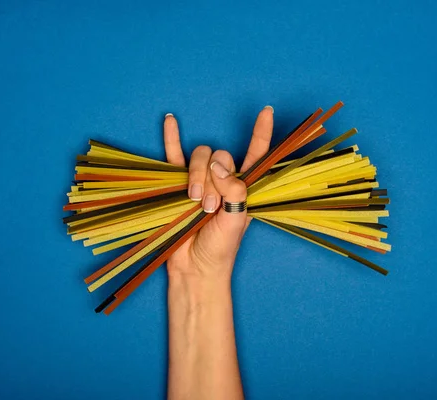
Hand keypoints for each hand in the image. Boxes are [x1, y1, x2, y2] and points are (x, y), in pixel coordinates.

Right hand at [162, 107, 273, 282]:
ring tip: (193, 202)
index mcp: (243, 187)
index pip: (256, 154)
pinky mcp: (177, 184)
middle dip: (212, 179)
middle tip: (209, 207)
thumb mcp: (236, 220)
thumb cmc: (220, 248)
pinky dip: (172, 138)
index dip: (261, 134)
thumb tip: (218, 166)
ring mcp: (200, 181)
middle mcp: (223, 180)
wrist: (194, 266)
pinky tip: (170, 120)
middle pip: (219, 155)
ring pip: (199, 157)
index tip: (266, 111)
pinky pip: (175, 155)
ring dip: (196, 177)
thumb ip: (234, 191)